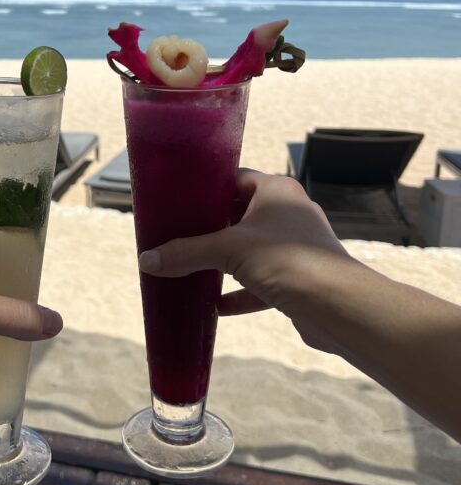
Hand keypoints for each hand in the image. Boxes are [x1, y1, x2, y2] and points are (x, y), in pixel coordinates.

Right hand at [138, 169, 354, 354]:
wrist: (336, 305)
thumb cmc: (286, 260)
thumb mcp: (227, 251)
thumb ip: (186, 253)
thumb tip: (147, 260)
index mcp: (276, 190)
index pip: (237, 178)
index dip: (209, 187)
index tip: (181, 198)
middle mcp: (289, 213)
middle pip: (241, 214)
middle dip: (212, 228)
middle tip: (178, 233)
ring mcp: (295, 246)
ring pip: (251, 250)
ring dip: (225, 261)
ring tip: (192, 266)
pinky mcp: (298, 279)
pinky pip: (261, 282)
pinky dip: (239, 293)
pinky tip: (216, 306)